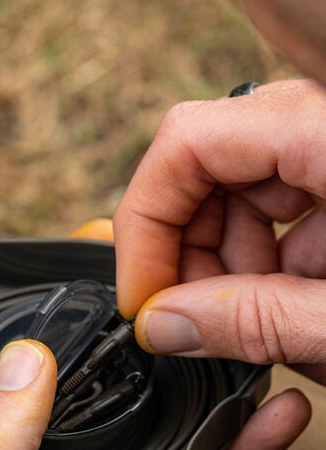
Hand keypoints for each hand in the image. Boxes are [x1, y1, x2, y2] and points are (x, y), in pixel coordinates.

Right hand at [114, 79, 325, 382]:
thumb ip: (257, 322)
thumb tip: (162, 326)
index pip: (187, 142)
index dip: (144, 225)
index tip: (142, 296)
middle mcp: (323, 122)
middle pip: (204, 170)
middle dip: (186, 255)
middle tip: (193, 323)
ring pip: (238, 192)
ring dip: (230, 267)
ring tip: (260, 327)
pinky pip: (280, 204)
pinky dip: (270, 263)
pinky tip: (293, 310)